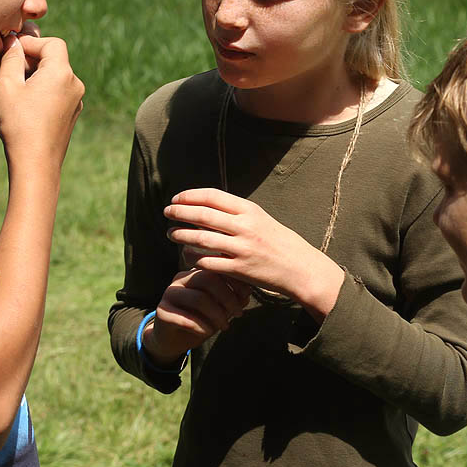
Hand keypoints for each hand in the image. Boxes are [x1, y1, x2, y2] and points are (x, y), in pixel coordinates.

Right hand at [0, 32, 83, 171]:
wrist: (36, 163)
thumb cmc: (18, 124)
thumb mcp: (6, 85)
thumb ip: (10, 58)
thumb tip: (13, 42)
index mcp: (62, 72)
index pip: (51, 43)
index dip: (30, 43)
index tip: (11, 52)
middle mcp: (74, 84)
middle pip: (53, 60)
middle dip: (30, 61)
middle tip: (6, 71)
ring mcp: (76, 101)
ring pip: (54, 77)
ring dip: (34, 77)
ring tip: (12, 90)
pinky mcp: (72, 115)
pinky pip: (57, 93)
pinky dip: (42, 92)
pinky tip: (23, 105)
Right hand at [144, 268, 251, 363]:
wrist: (172, 338)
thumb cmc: (199, 319)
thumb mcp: (219, 309)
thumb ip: (231, 298)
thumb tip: (247, 291)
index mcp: (195, 273)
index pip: (216, 268)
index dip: (233, 281)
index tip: (247, 295)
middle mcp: (181, 279)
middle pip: (207, 279)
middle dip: (227, 298)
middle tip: (239, 314)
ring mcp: (169, 294)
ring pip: (198, 298)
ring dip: (216, 314)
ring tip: (225, 326)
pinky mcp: (161, 311)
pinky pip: (184, 318)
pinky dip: (201, 326)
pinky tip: (208, 332)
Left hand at [164, 188, 344, 318]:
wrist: (300, 268)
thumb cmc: (279, 242)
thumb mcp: (261, 220)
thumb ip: (236, 213)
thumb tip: (207, 206)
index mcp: (250, 210)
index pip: (213, 196)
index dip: (190, 196)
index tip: (176, 198)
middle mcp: (245, 227)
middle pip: (203, 215)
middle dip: (180, 212)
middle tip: (166, 213)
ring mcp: (242, 249)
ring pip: (202, 239)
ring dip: (182, 235)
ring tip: (171, 234)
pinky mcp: (240, 269)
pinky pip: (209, 262)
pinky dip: (194, 258)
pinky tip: (187, 256)